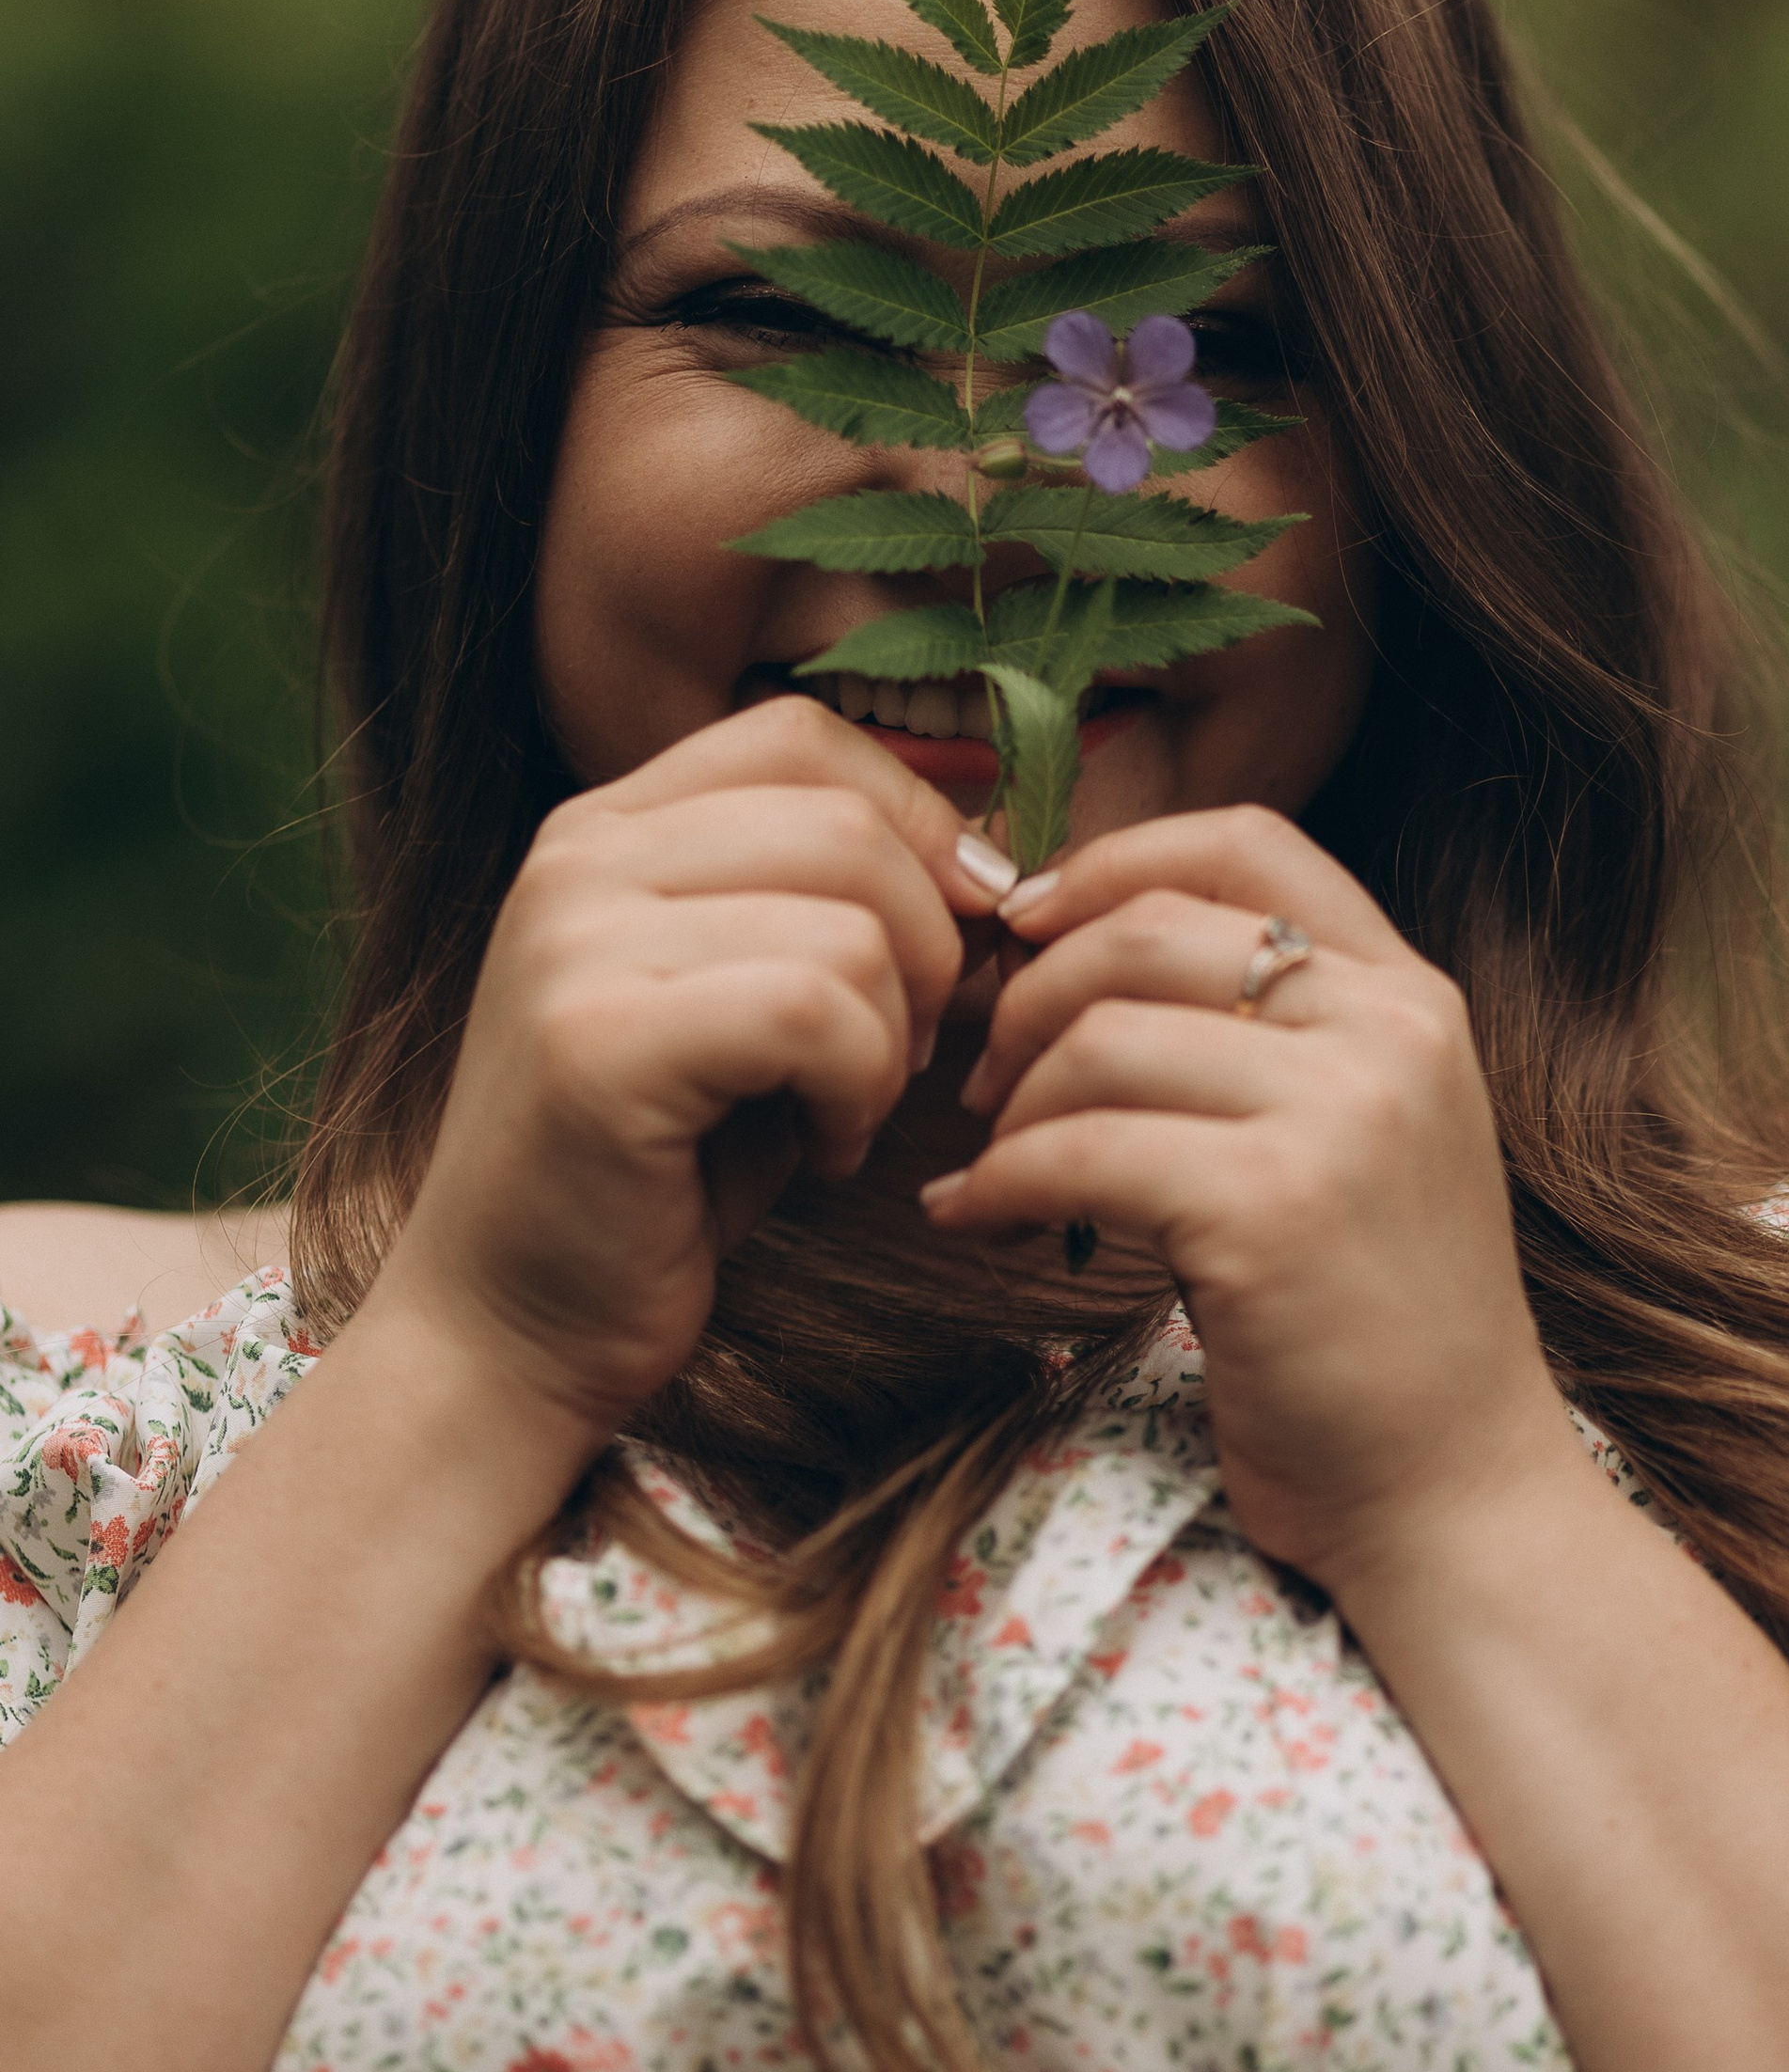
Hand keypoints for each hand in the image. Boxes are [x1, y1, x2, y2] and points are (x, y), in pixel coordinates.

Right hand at [369, 698, 1017, 1444]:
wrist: (510, 1331)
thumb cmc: (657, 1177)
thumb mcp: (748, 1004)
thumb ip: (835, 910)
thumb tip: (994, 865)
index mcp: (604, 829)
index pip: (807, 740)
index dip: (918, 826)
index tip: (952, 937)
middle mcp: (575, 858)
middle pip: (851, 825)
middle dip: (930, 950)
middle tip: (900, 1058)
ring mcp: (573, 941)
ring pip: (855, 923)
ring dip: (896, 1040)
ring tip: (841, 1113)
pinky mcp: (597, 1041)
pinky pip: (820, 1011)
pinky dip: (859, 1092)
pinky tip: (821, 1152)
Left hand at [934, 807, 1577, 1591]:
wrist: (1453, 1495)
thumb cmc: (1373, 1330)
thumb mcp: (1360, 1140)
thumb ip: (1266, 1039)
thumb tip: (1068, 954)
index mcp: (1413, 998)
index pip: (1246, 840)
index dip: (1109, 860)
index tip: (1024, 922)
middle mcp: (1391, 1032)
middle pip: (1145, 932)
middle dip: (1028, 996)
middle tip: (980, 1082)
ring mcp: (1343, 1117)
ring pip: (1101, 1038)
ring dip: (1009, 1106)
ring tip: (994, 1171)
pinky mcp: (1273, 1210)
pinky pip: (1078, 1150)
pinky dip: (1000, 1184)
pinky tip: (980, 1224)